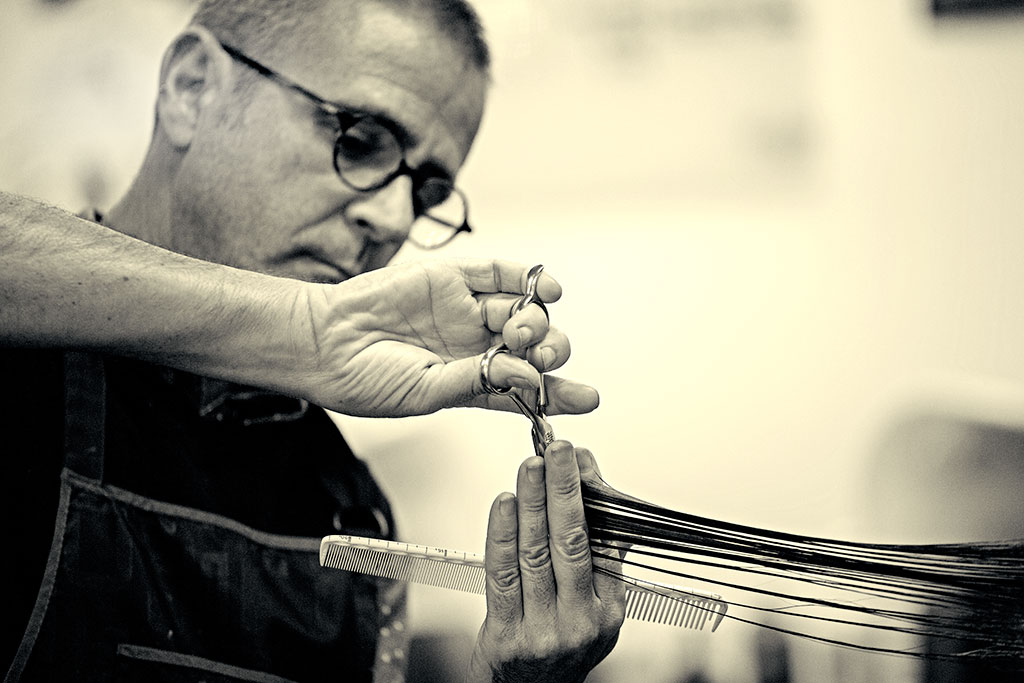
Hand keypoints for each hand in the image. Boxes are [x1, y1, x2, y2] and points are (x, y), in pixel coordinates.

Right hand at [299, 259, 599, 416]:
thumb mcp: (426, 392)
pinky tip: (547, 288)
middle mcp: (474, 346)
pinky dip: (526, 277)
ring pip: (521, 310)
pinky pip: (498, 273)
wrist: (324, 341)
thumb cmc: (367, 379)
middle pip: (532, 346)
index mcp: (471, 382)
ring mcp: (465, 311)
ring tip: (521, 330)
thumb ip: (477, 381)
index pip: (526, 388)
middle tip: (538, 356)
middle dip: (546, 350)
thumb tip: (525, 374)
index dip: (560, 393)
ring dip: (536, 319)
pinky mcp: (451, 278)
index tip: (589, 398)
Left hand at [468, 441, 625, 682]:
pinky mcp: (505, 634)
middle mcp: (579, 621)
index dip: (588, 496)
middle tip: (557, 450)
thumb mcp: (598, 610)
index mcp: (607, 611)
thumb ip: (601, 558)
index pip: (601, 543)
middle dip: (563, 489)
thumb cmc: (561, 645)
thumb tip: (596, 494)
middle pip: (570, 542)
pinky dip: (502, 534)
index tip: (579, 459)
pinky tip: (505, 504)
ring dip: (532, 503)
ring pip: (535, 554)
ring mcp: (542, 630)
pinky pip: (502, 574)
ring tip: (530, 466)